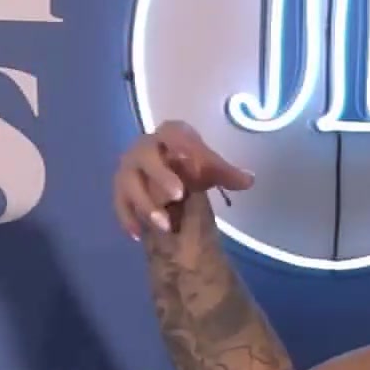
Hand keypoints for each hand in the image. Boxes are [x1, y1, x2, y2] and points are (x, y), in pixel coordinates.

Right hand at [112, 120, 253, 239]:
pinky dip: (128, 219)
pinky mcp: (120, 190)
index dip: (182, 145)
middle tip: (179, 196)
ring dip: (146, 205)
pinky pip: (120, 204)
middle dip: (161, 176)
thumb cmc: (191, 167)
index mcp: (169, 135)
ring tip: (165, 226)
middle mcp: (144, 147)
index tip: (195, 160)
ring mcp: (128, 169)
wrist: (166, 176)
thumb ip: (227, 174)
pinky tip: (138, 235)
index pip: (173, 134)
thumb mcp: (210, 170)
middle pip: (146, 156)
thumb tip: (249, 180)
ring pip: (130, 183)